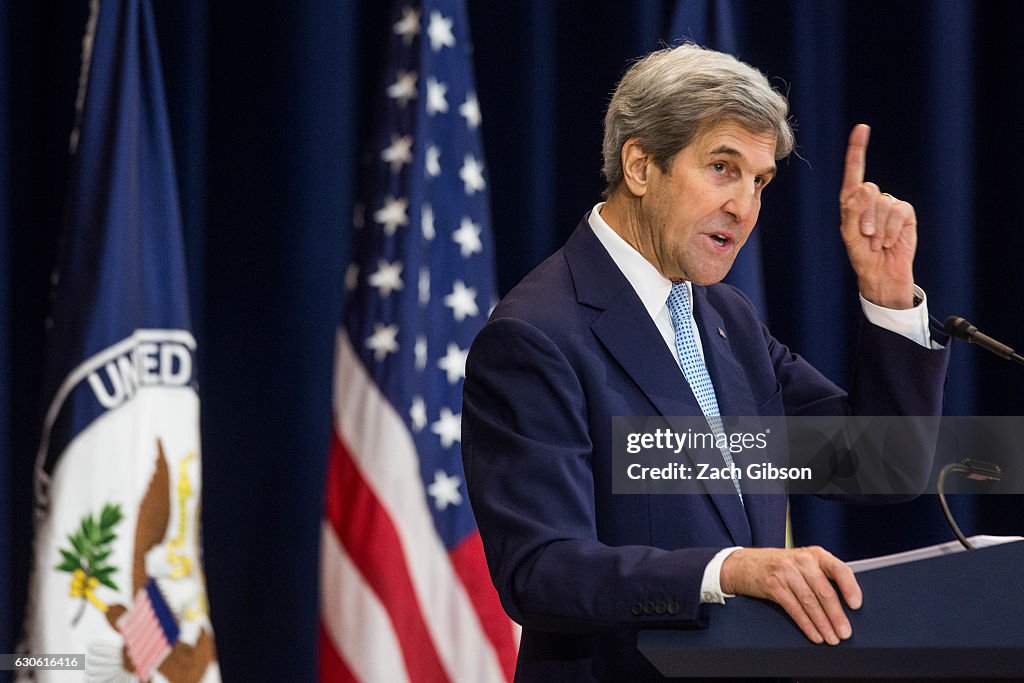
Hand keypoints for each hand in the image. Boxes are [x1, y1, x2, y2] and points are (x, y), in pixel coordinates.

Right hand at [720, 546, 861, 644]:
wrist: (742, 564)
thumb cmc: (777, 566)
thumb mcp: (801, 563)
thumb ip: (821, 576)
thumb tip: (844, 605)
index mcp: (814, 554)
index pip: (839, 569)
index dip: (850, 588)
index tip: (856, 605)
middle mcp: (801, 560)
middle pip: (824, 591)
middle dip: (837, 616)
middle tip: (844, 632)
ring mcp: (785, 571)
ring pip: (810, 602)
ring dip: (823, 624)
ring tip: (831, 638)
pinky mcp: (772, 584)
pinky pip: (794, 608)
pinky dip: (806, 624)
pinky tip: (814, 634)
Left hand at [839, 124, 916, 308]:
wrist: (881, 272)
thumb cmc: (861, 254)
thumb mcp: (850, 234)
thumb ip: (854, 210)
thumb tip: (868, 187)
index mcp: (853, 200)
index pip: (854, 171)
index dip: (857, 149)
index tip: (862, 128)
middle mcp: (872, 198)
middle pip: (867, 191)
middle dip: (864, 216)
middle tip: (865, 236)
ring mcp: (889, 204)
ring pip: (883, 204)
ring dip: (878, 228)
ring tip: (876, 243)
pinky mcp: (905, 213)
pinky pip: (898, 211)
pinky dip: (891, 229)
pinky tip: (888, 242)